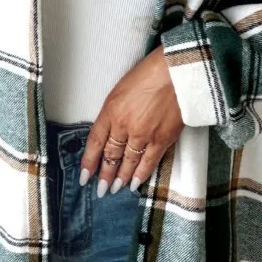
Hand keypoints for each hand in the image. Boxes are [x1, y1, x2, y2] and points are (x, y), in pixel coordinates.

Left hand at [80, 44, 183, 196]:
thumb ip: (114, 111)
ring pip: (128, 162)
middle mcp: (124, 125)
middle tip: (100, 189)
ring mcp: (143, 134)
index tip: (84, 176)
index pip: (94, 142)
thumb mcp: (121, 89)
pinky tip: (135, 184)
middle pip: (110, 155)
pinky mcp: (163, 138)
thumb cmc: (150, 73)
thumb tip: (111, 131)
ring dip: (120, 178)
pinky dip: (141, 174)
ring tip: (114, 189)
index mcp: (111, 110)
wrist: (178, 71)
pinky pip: (149, 162)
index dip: (88, 161)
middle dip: (104, 174)